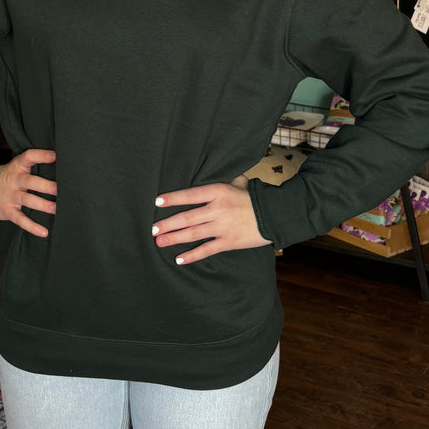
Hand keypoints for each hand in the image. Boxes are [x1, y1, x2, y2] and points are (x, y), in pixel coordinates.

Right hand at [0, 149, 56, 237]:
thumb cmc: (8, 178)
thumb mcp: (16, 167)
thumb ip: (33, 165)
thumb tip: (59, 164)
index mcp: (17, 167)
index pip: (28, 157)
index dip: (41, 155)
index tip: (55, 156)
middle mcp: (14, 180)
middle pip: (30, 181)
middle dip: (45, 185)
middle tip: (60, 189)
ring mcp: (11, 196)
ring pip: (27, 200)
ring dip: (42, 205)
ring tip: (55, 209)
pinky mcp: (8, 211)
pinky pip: (20, 219)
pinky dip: (32, 227)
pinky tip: (43, 232)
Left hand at [152, 176, 270, 263]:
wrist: (275, 214)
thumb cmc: (255, 196)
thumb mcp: (239, 181)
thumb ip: (224, 178)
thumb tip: (212, 168)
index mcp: (219, 191)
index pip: (190, 195)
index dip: (173, 198)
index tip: (157, 202)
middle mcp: (218, 209)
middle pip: (188, 217)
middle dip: (168, 223)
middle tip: (152, 229)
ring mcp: (223, 227)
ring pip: (194, 234)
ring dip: (175, 238)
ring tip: (159, 242)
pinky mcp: (229, 242)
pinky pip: (207, 250)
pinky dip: (192, 255)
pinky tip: (179, 259)